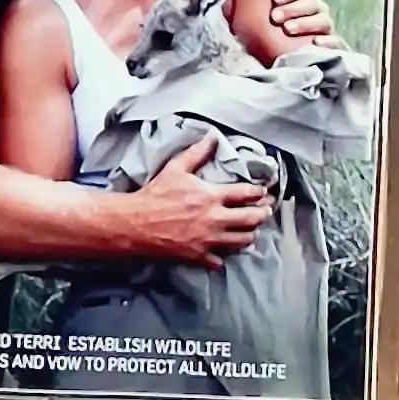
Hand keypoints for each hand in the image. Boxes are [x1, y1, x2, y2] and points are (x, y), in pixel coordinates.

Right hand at [128, 132, 266, 268]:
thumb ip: (196, 153)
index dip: (259, 192)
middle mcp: (215, 219)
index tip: (262, 192)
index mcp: (211, 196)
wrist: (134, 222)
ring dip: (249, 234)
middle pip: (252, 219)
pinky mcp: (198, 255)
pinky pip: (221, 261)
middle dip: (263, 214)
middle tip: (264, 211)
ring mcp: (208, 239)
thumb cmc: (154, 195)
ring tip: (249, 230)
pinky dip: (223, 256)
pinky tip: (222, 251)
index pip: (247, 193)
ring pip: (243, 241)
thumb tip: (212, 138)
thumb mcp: (175, 169)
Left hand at [267, 0, 342, 47]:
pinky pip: (335, 42)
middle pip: (312, 4)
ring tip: (287, 29)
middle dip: (293, 9)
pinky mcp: (329, 46)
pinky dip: (328, 42)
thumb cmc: (270, 24)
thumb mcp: (267, 7)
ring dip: (306, 24)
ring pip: (324, 21)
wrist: (273, 53)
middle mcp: (318, 10)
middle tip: (275, 17)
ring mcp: (325, 27)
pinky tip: (315, 42)